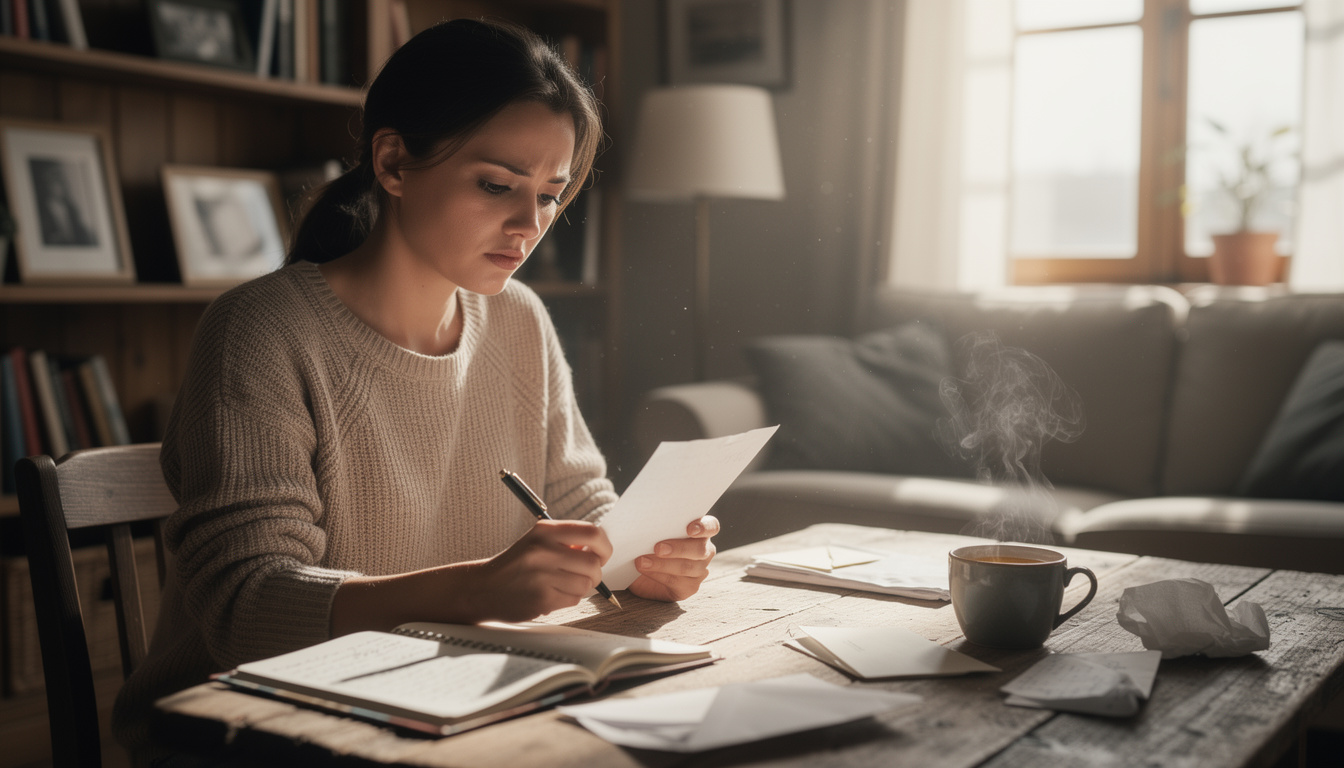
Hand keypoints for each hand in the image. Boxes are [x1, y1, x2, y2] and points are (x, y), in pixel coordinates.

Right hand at [468, 519, 612, 621]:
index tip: (601, 555)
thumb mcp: (537, 541)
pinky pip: (574, 600)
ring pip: (586, 584)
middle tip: (583, 576)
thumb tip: (601, 550)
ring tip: (562, 585)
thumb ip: (567, 542)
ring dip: (580, 588)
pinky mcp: (541, 598)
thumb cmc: (516, 564)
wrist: (482, 588)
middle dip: (595, 573)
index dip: (604, 547)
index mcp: (545, 530)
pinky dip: (568, 599)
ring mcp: (542, 575)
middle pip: (593, 563)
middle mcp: (543, 550)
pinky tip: (551, 594)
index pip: (593, 533)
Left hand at [628, 515, 718, 601]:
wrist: (640, 570)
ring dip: (662, 564)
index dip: (704, 527)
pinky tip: (645, 571)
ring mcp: (699, 571)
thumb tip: (647, 521)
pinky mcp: (689, 587)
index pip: (711, 526)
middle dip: (678, 548)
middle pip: (700, 549)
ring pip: (687, 567)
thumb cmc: (648, 544)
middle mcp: (704, 551)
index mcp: (700, 531)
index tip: (690, 529)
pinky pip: (677, 582)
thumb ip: (657, 526)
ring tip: (642, 561)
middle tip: (658, 548)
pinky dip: (658, 575)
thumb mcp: (652, 532)